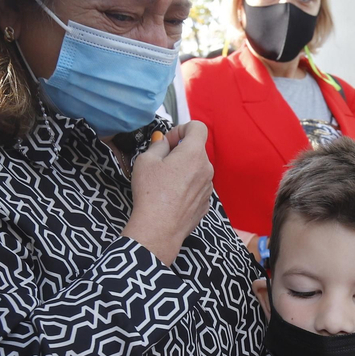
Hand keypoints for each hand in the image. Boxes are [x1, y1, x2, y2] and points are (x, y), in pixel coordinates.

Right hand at [122, 122, 213, 264]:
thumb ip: (158, 145)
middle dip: (180, 151)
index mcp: (193, 154)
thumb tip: (163, 141)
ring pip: (197, 169)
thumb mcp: (146, 161)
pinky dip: (186, 186)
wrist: (159, 228)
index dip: (181, 129)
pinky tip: (171, 196)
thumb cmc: (151, 194)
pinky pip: (197, 186)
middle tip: (161, 162)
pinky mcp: (205, 202)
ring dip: (183, 170)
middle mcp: (206, 169)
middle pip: (196, 149)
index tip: (169, 141)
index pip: (197, 127)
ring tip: (164, 182)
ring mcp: (208, 187)